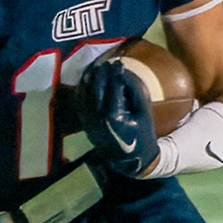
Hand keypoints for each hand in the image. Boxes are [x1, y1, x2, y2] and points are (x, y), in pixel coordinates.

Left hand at [75, 58, 157, 176]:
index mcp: (114, 115)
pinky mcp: (84, 123)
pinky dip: (82, 89)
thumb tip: (123, 72)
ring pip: (84, 94)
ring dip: (89, 79)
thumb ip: (135, 90)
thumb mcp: (144, 111)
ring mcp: (88, 121)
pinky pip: (79, 102)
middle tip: (106, 63)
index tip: (119, 64)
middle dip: (101, 74)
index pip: (112, 87)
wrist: (129, 159)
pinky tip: (88, 81)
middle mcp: (97, 118)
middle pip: (95, 88)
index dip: (115, 73)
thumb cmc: (141, 133)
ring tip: (96, 68)